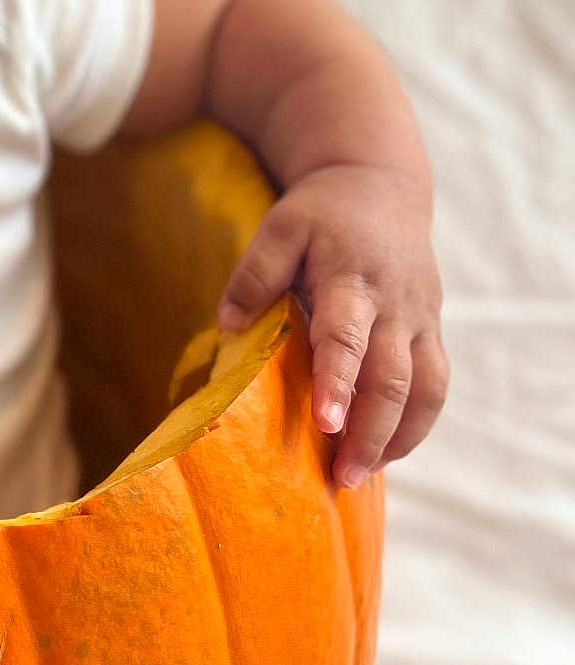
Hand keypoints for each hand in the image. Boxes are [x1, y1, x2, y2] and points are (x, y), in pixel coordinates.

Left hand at [216, 163, 448, 486]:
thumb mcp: (281, 227)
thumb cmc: (322, 213)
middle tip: (342, 477)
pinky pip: (435, 385)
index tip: (327, 423)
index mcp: (353, 279)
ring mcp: (421, 319)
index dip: (338, 381)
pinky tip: (386, 451)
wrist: (382, 187)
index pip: (348, 337)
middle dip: (370, 431)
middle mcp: (395, 305)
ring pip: (426, 388)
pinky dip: (416, 424)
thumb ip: (255, 274)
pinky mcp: (433, 330)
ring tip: (362, 475)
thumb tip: (229, 326)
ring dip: (398, 437)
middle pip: (393, 377)